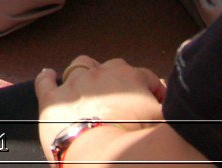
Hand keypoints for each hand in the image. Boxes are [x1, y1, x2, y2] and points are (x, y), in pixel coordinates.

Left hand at [35, 56, 165, 157]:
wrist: (102, 154)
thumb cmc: (135, 138)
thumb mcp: (166, 122)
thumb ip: (172, 109)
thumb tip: (176, 104)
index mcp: (130, 77)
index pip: (146, 77)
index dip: (152, 90)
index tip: (155, 103)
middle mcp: (101, 74)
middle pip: (112, 68)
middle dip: (119, 79)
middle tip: (123, 100)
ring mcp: (74, 84)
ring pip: (79, 67)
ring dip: (85, 72)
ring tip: (88, 84)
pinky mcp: (52, 99)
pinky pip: (45, 82)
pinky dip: (47, 77)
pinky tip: (48, 74)